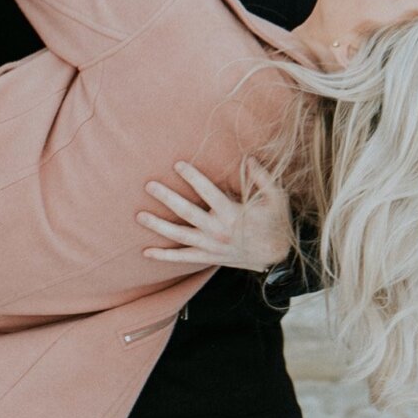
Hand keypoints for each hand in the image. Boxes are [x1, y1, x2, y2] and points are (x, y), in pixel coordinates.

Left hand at [138, 158, 292, 272]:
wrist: (277, 257)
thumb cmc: (275, 222)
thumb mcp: (276, 198)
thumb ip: (261, 178)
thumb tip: (248, 158)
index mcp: (233, 214)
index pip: (208, 192)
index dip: (192, 177)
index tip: (177, 164)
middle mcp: (218, 231)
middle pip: (187, 213)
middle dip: (167, 198)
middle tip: (149, 185)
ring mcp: (211, 247)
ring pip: (180, 236)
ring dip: (158, 226)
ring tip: (139, 216)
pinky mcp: (208, 257)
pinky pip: (183, 258)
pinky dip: (164, 256)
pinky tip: (146, 252)